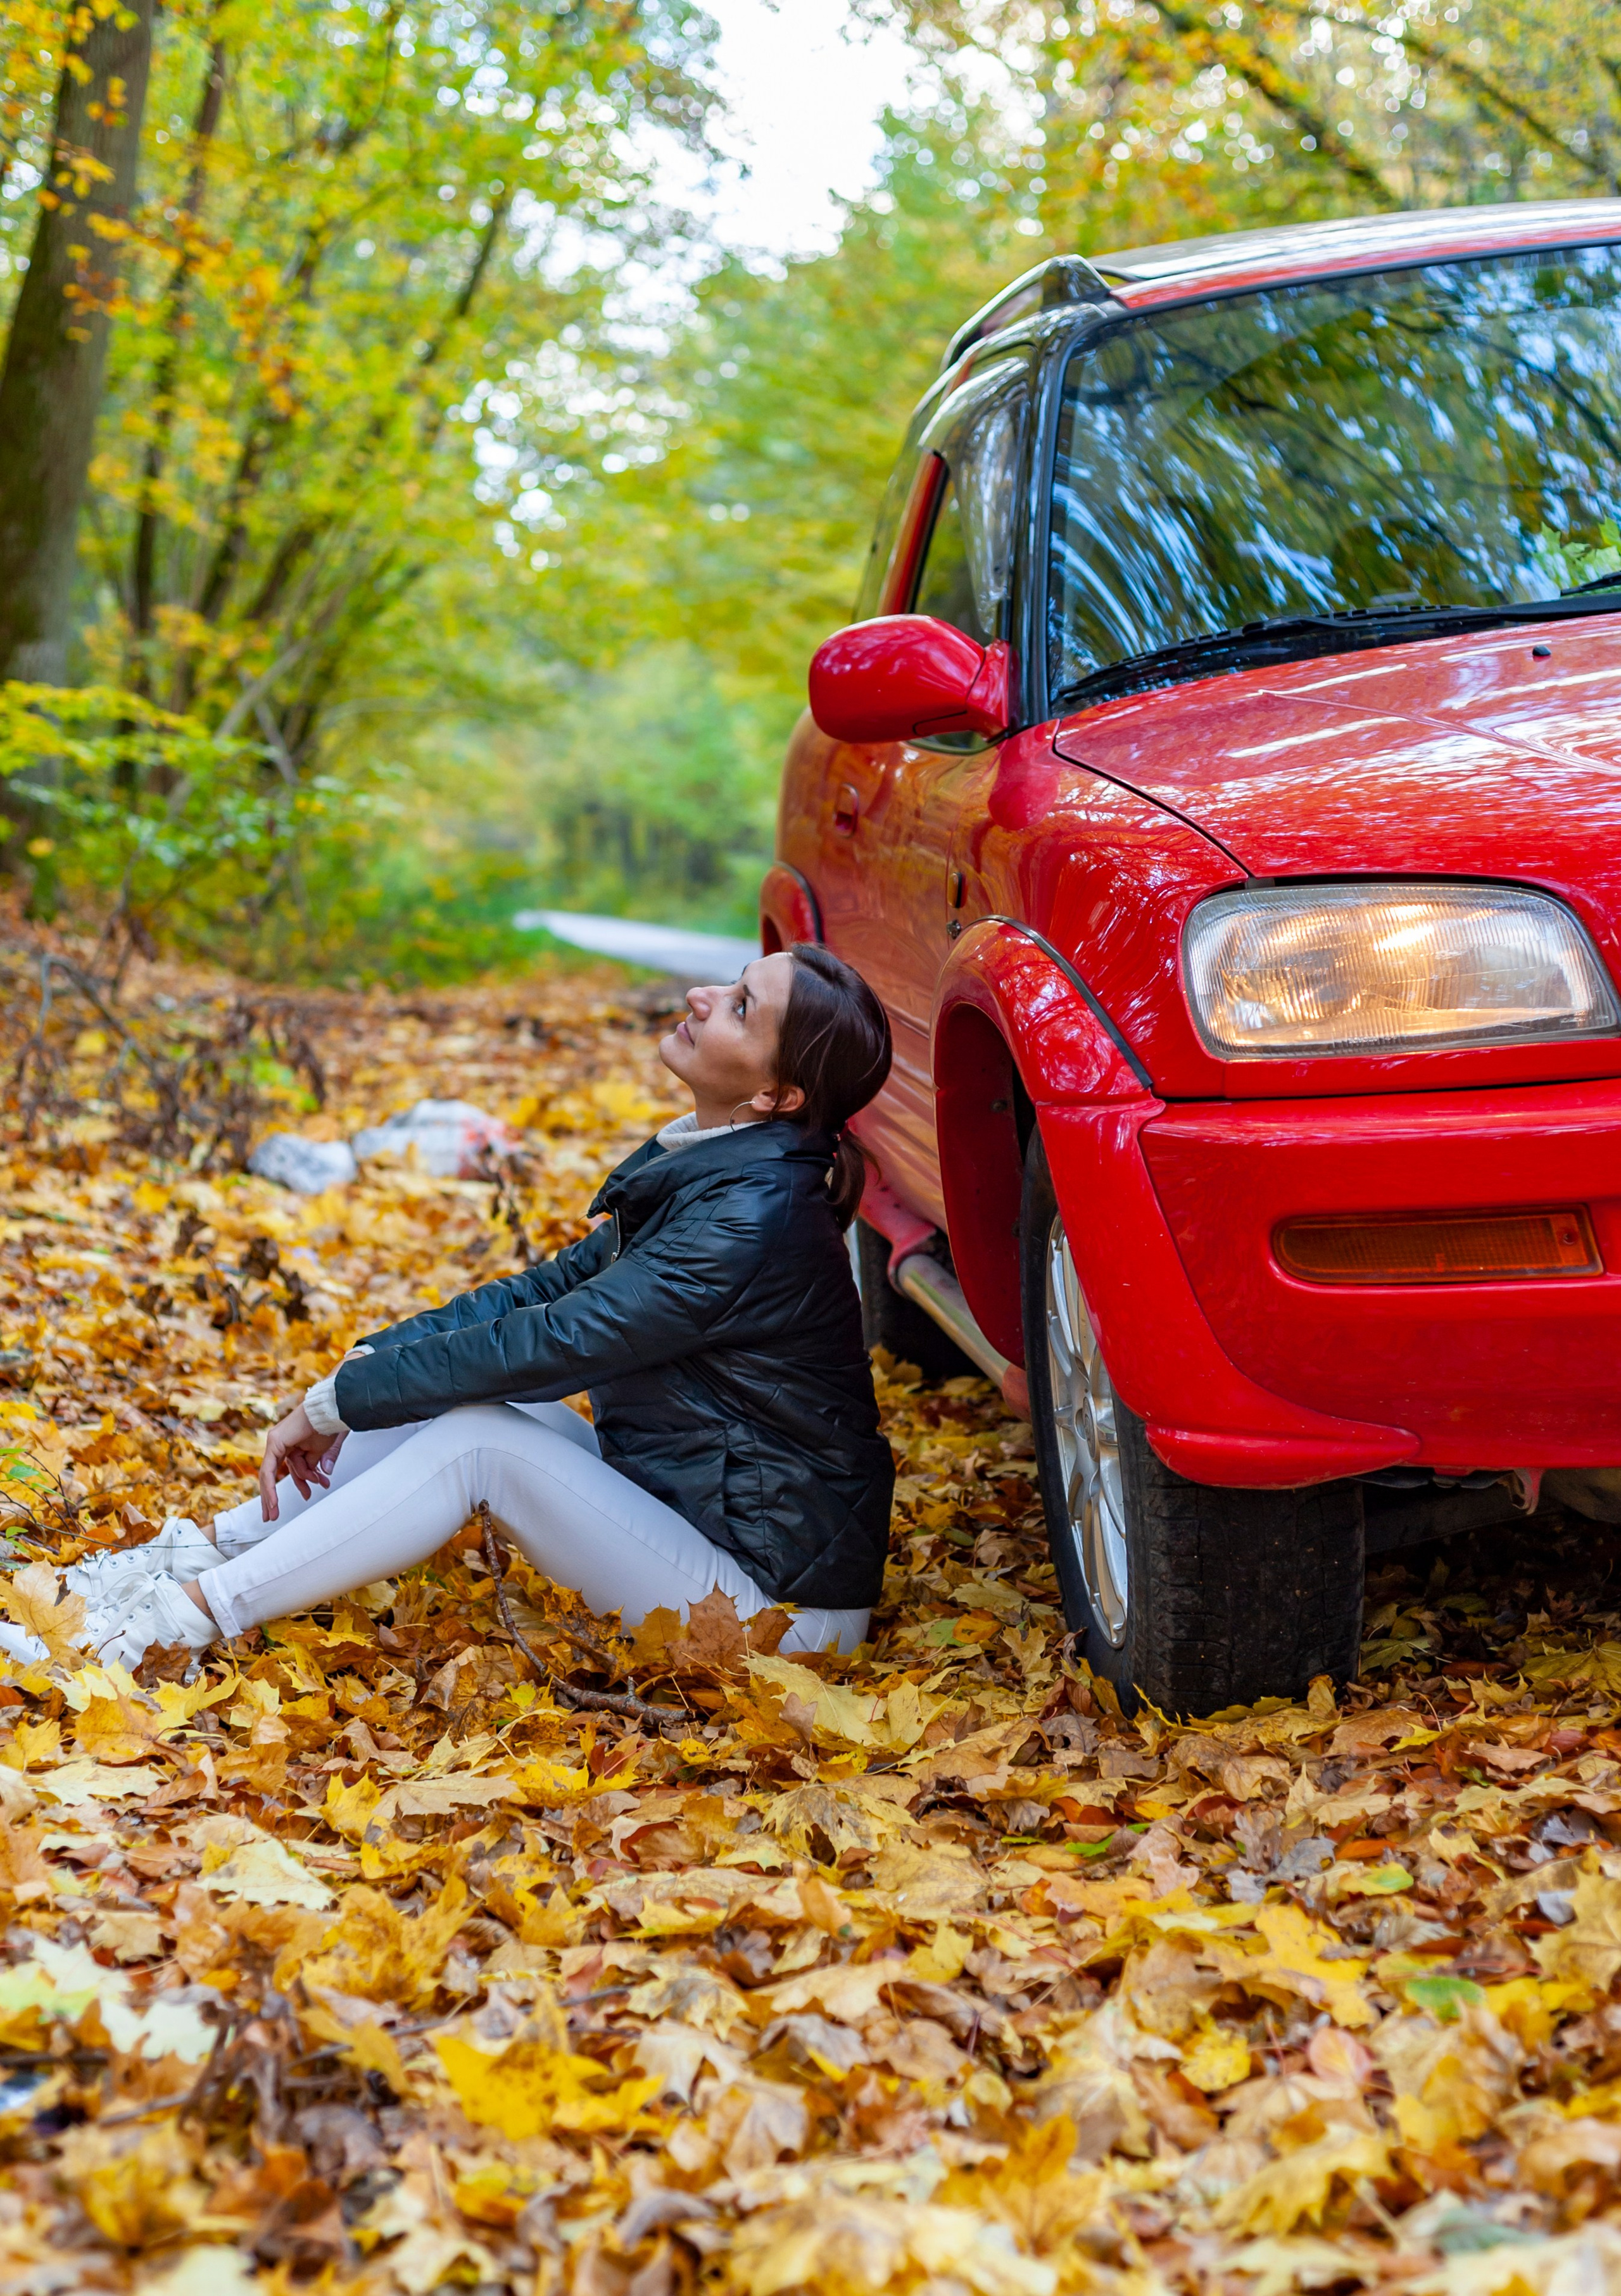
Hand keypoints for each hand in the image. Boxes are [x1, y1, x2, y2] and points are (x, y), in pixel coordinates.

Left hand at [259, 1404, 345, 1520]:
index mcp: (294, 1443)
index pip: (292, 1468)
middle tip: (272, 1516)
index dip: (299, 1483)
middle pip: (274, 1474)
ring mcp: (276, 1441)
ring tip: (278, 1511)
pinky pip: (270, 1470)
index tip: (306, 1497)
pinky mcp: (275, 1441)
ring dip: (273, 1496)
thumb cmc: (330, 1424)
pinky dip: (270, 1487)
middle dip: (273, 1497)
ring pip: (270, 1475)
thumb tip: (324, 1474)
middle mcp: (281, 1442)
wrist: (332, 1410)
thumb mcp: (325, 1451)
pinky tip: (272, 1502)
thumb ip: (319, 1463)